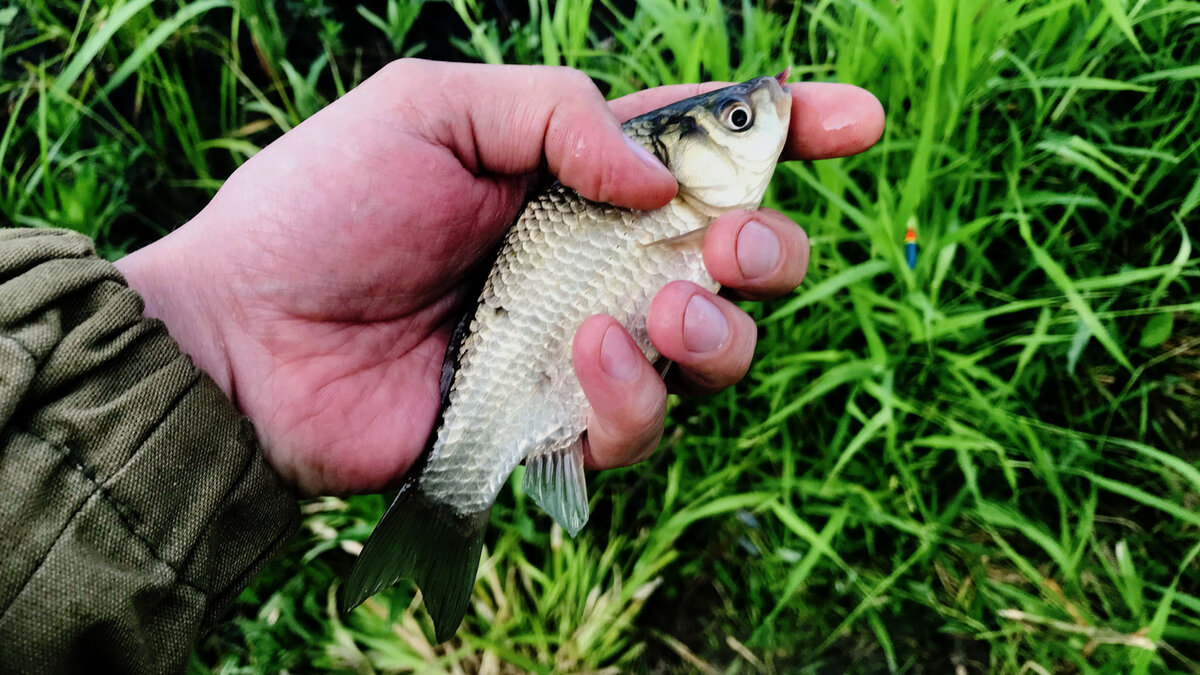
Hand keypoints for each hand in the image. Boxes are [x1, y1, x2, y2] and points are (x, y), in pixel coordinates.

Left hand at [115, 59, 883, 495]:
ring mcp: (580, 347)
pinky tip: (583, 358)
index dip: (791, 131)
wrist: (243, 336)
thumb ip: (556, 114)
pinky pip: (642, 424)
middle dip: (769, 249)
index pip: (704, 149)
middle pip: (738, 258)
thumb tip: (660, 181)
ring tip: (663, 307)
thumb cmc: (323, 206)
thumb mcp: (432, 106)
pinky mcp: (554, 425)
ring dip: (720, 329)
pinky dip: (633, 392)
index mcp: (573, 173)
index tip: (855, 121)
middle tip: (734, 248)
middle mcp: (593, 261)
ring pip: (717, 351)